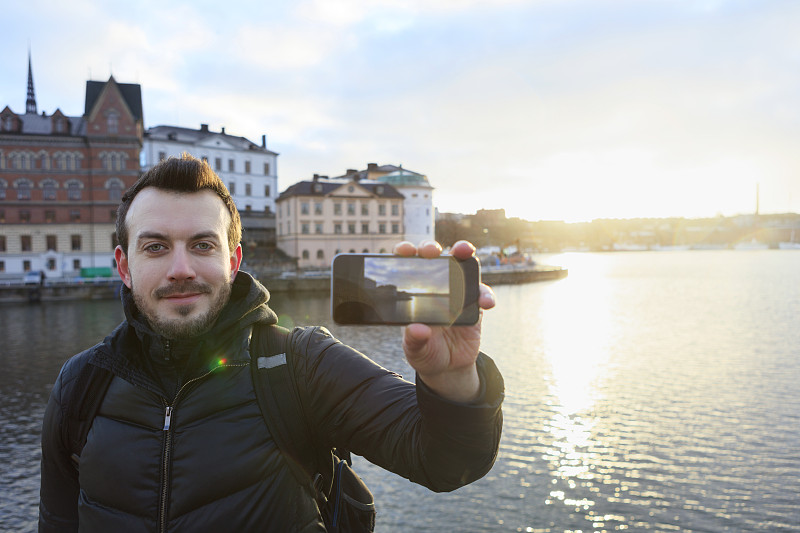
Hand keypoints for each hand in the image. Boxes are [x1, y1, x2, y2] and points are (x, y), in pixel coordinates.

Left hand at [393, 240, 495, 402]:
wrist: (449, 367)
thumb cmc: (426, 352)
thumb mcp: (415, 350)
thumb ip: (414, 340)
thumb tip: (417, 329)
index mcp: (415, 294)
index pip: (408, 267)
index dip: (406, 253)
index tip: (405, 250)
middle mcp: (435, 288)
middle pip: (434, 259)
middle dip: (432, 248)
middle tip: (433, 251)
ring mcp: (457, 293)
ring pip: (461, 266)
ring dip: (464, 255)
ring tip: (467, 254)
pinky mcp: (474, 304)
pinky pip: (482, 293)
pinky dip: (486, 295)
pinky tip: (486, 303)